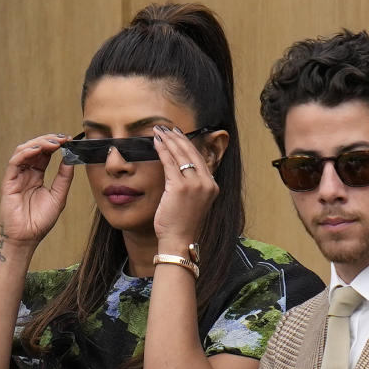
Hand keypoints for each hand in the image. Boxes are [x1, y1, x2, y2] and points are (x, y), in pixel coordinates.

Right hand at [0, 134, 74, 246]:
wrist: (27, 237)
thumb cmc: (41, 221)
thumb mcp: (58, 196)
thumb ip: (63, 178)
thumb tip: (70, 159)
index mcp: (37, 177)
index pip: (45, 155)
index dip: (55, 145)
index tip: (69, 140)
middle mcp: (26, 174)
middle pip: (35, 149)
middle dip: (49, 140)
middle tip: (63, 138)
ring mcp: (16, 177)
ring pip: (24, 151)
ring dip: (38, 143)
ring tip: (53, 142)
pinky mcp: (8, 182)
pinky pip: (15, 162)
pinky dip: (26, 152)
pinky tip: (38, 149)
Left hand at [151, 126, 219, 248]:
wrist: (178, 240)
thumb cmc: (182, 224)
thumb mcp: (193, 202)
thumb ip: (192, 185)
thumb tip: (180, 168)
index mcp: (212, 186)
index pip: (199, 158)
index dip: (187, 144)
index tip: (178, 135)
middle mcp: (207, 183)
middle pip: (191, 153)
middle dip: (177, 138)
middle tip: (166, 128)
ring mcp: (195, 185)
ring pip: (180, 155)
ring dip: (168, 140)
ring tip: (159, 132)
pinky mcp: (180, 187)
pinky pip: (169, 163)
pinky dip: (162, 150)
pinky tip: (156, 143)